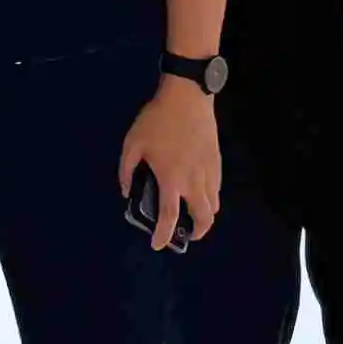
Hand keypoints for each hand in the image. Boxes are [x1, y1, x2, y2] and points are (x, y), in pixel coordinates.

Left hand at [119, 87, 221, 251]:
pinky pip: (217, 189)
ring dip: (205, 216)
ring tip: (192, 215)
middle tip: (186, 235)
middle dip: (197, 232)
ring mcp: (209, 172)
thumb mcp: (132, 144)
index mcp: (171, 179)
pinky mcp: (217, 162)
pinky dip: (210, 198)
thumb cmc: (157, 120)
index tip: (158, 245)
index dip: (163, 235)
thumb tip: (125, 191)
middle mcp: (194, 181)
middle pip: (204, 218)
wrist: (187, 98)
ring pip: (214, 205)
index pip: (169, 217)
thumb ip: (126, 170)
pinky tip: (198, 192)